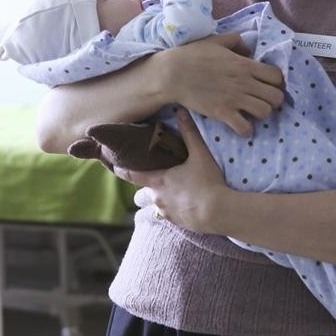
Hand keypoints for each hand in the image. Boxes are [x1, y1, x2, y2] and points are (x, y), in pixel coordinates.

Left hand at [116, 109, 229, 232]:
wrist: (219, 212)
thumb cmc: (207, 182)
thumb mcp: (200, 155)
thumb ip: (189, 133)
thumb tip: (181, 111)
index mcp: (158, 181)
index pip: (133, 176)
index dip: (123, 171)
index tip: (116, 168)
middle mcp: (157, 198)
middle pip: (145, 193)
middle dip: (149, 188)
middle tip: (160, 180)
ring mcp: (167, 213)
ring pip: (158, 205)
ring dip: (163, 199)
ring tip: (178, 193)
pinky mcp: (178, 223)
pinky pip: (171, 215)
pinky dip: (175, 209)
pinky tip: (188, 204)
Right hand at [156, 33, 284, 135]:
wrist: (172, 74)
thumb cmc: (192, 55)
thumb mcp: (216, 40)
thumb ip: (236, 41)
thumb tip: (248, 49)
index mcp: (245, 65)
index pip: (277, 76)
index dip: (276, 82)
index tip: (267, 84)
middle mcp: (244, 82)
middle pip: (277, 96)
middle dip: (273, 99)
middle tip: (262, 99)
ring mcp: (234, 99)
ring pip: (265, 112)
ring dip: (261, 113)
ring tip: (252, 112)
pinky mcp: (223, 113)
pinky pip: (245, 127)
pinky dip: (245, 129)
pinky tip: (239, 124)